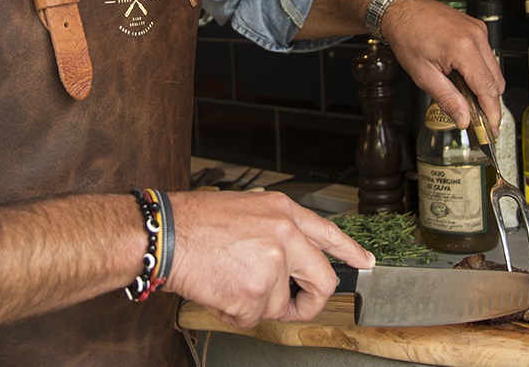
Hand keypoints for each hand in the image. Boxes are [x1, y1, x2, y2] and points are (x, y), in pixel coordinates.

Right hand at [164, 190, 374, 328]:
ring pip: (277, 305)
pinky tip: (217, 290)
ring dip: (252, 304)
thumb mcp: (244, 210)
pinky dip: (233, 313)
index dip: (350, 252)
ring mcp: (272, 264)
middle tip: (296, 307)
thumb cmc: (192, 222)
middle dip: (308, 302)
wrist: (164, 235)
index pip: (328, 233)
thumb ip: (272, 231)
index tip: (364, 263)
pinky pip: (252, 317)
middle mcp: (284, 234)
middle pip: (321, 281)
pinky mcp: (255, 291)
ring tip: (226, 281)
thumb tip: (287, 259)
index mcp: (282, 211)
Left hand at [382, 0, 505, 134]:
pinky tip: (466, 81)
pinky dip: (480, 72)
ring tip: (469, 101)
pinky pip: (487, 57)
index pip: (487, 89)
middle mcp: (476, 38)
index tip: (492, 129)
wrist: (402, 10)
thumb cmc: (407, 37)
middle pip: (496, 81)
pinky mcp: (477, 29)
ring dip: (485, 88)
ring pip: (494, 70)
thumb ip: (447, 99)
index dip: (491, 112)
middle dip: (490, 103)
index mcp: (463, 49)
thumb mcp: (422, 74)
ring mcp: (479, 31)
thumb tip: (464, 119)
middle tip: (479, 121)